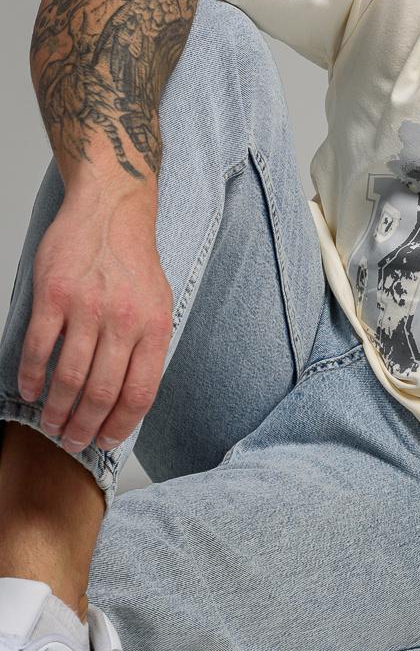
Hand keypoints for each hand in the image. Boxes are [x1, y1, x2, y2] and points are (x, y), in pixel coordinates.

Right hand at [16, 189, 174, 454]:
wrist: (111, 208)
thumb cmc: (133, 261)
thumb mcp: (159, 304)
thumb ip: (148, 347)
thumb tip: (131, 399)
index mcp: (155, 326)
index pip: (140, 393)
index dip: (121, 426)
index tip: (106, 442)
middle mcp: (124, 320)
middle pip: (103, 392)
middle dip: (84, 427)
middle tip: (72, 441)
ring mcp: (87, 307)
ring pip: (69, 376)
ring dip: (57, 409)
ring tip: (51, 423)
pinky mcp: (54, 294)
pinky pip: (40, 347)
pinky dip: (31, 376)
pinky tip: (29, 390)